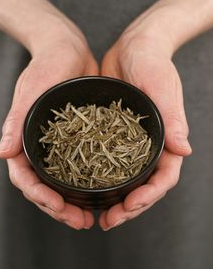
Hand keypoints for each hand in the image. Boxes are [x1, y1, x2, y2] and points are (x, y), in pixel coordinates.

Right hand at [0, 21, 97, 229]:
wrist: (68, 49)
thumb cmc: (47, 65)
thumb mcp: (31, 89)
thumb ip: (16, 121)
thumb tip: (2, 152)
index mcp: (24, 139)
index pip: (25, 178)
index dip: (40, 196)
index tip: (59, 207)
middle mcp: (40, 147)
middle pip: (44, 188)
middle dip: (59, 208)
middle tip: (80, 222)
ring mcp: (59, 147)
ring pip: (62, 184)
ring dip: (74, 203)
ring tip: (91, 217)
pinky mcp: (78, 141)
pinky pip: (81, 170)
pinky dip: (88, 186)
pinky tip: (103, 195)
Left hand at [99, 26, 191, 230]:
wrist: (134, 47)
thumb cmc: (154, 63)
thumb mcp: (163, 87)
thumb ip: (173, 118)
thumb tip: (184, 150)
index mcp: (166, 140)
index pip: (164, 177)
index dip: (149, 196)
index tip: (129, 207)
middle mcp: (149, 146)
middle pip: (143, 186)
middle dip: (129, 207)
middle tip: (109, 221)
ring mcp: (130, 144)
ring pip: (125, 181)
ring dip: (113, 200)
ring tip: (97, 215)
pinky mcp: (113, 136)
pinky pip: (107, 164)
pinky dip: (98, 180)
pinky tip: (82, 189)